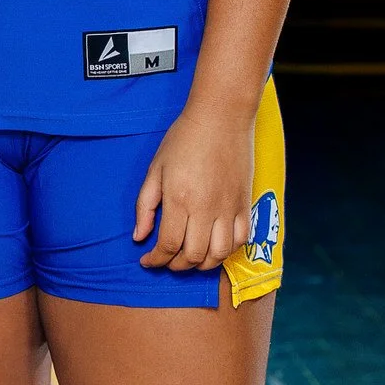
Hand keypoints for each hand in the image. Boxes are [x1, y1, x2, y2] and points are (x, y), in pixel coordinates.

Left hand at [134, 96, 254, 270]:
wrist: (220, 118)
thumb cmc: (183, 139)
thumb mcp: (156, 167)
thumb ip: (145, 205)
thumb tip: (139, 237)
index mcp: (179, 198)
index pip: (167, 244)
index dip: (155, 260)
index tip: (147, 261)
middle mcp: (206, 209)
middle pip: (193, 256)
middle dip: (176, 265)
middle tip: (166, 260)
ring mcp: (228, 209)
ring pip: (218, 255)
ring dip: (201, 265)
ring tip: (188, 258)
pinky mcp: (244, 206)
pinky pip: (239, 242)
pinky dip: (226, 252)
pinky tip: (213, 246)